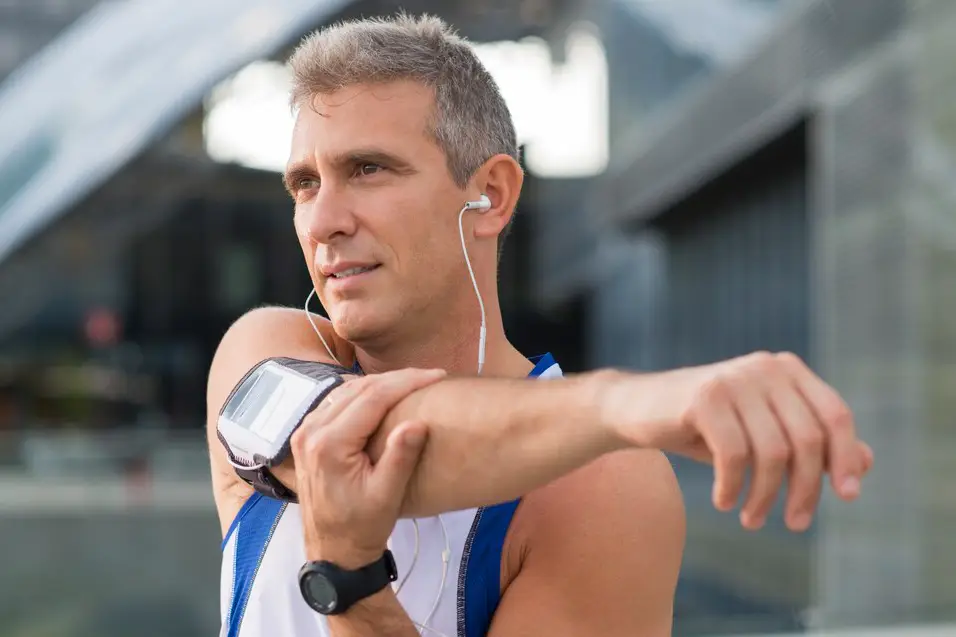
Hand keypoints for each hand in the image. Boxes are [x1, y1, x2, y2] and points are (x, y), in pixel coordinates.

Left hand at [290, 367, 446, 566]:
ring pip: (347, 391)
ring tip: (413, 381)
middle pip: (359, 388)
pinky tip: (385, 395)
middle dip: (397, 378)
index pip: (372, 397)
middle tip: (430, 375)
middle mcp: (311, 431)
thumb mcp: (386, 496)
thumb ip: (400, 458)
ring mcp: (305, 431)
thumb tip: (417, 422)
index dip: (406, 382)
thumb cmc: (363, 526)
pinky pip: (337, 402)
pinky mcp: (307, 435)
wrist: (333, 550)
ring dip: (381, 383)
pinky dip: (364, 394)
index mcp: (328, 445)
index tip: (436, 375)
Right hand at [599, 351, 873, 531]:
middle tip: (794, 523)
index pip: (835, 414)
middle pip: (807, 438)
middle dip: (804, 489)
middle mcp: (764, 368)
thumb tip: (867, 463)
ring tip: (752, 519)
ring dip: (764, 497)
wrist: (637, 408)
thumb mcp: (762, 434)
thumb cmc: (707, 425)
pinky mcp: (704, 397)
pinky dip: (732, 487)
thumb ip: (811, 443)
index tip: (846, 496)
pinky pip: (734, 455)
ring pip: (772, 452)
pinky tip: (723, 500)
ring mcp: (734, 379)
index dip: (846, 457)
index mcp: (786, 370)